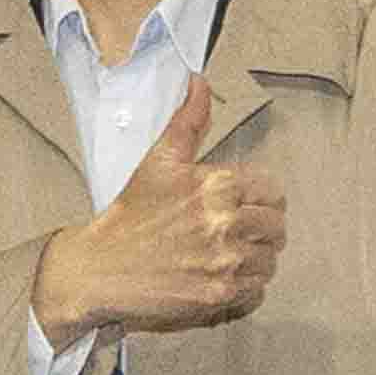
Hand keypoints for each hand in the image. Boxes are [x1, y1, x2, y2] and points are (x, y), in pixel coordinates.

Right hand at [38, 76, 283, 337]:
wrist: (98, 268)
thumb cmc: (131, 214)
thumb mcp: (159, 161)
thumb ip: (189, 121)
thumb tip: (200, 81)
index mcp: (216, 185)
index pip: (273, 191)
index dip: (260, 199)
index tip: (240, 207)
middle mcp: (225, 221)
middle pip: (277, 227)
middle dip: (260, 230)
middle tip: (232, 234)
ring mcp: (224, 260)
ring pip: (270, 260)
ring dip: (254, 259)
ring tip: (223, 256)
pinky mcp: (220, 293)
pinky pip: (258, 291)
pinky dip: (246, 287)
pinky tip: (219, 277)